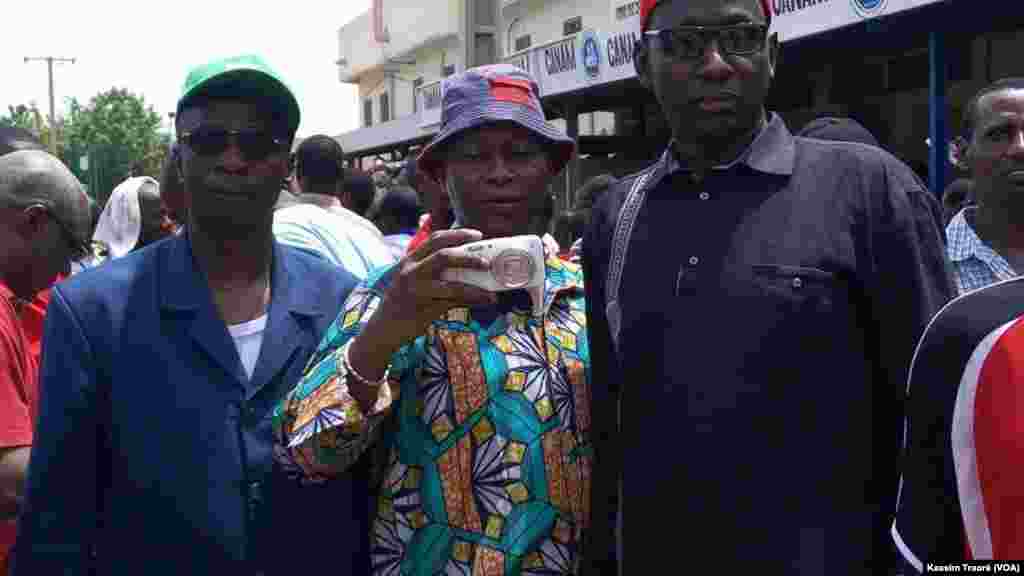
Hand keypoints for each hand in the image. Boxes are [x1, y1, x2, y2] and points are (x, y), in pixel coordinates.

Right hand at [347, 229, 496, 392]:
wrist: (383, 328)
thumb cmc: (402, 301)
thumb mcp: (410, 277)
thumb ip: (429, 266)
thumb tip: (465, 261)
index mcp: (410, 260)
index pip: (435, 239)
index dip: (458, 234)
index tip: (479, 235)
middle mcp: (411, 272)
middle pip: (443, 257)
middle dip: (469, 258)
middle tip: (488, 262)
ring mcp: (417, 292)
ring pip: (452, 285)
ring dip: (476, 287)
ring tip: (492, 291)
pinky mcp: (424, 310)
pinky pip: (454, 304)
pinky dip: (472, 302)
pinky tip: (485, 301)